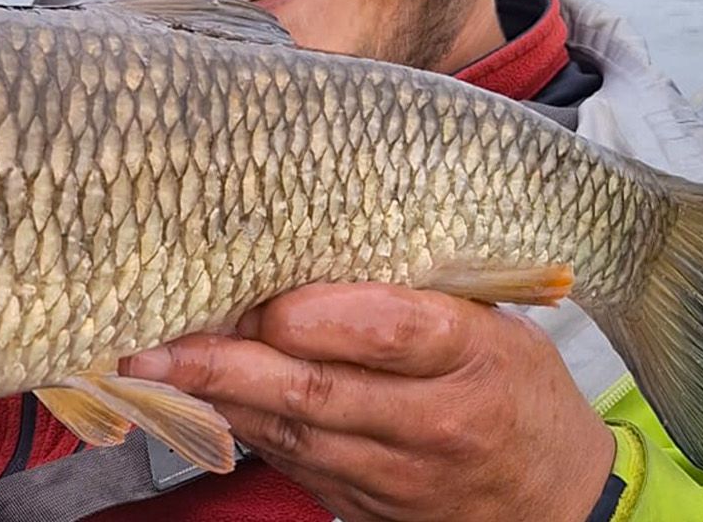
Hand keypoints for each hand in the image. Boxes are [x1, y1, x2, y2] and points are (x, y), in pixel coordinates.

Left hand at [121, 283, 614, 521]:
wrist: (554, 495)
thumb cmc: (513, 383)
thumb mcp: (493, 316)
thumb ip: (414, 276)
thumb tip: (312, 210)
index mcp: (474, 354)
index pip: (390, 331)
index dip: (318, 315)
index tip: (263, 294)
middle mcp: (434, 420)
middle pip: (317, 389)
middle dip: (226, 362)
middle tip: (154, 337)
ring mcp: (397, 472)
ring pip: (290, 432)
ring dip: (215, 396)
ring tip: (148, 361)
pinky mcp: (363, 504)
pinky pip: (289, 462)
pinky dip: (237, 426)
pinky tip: (194, 395)